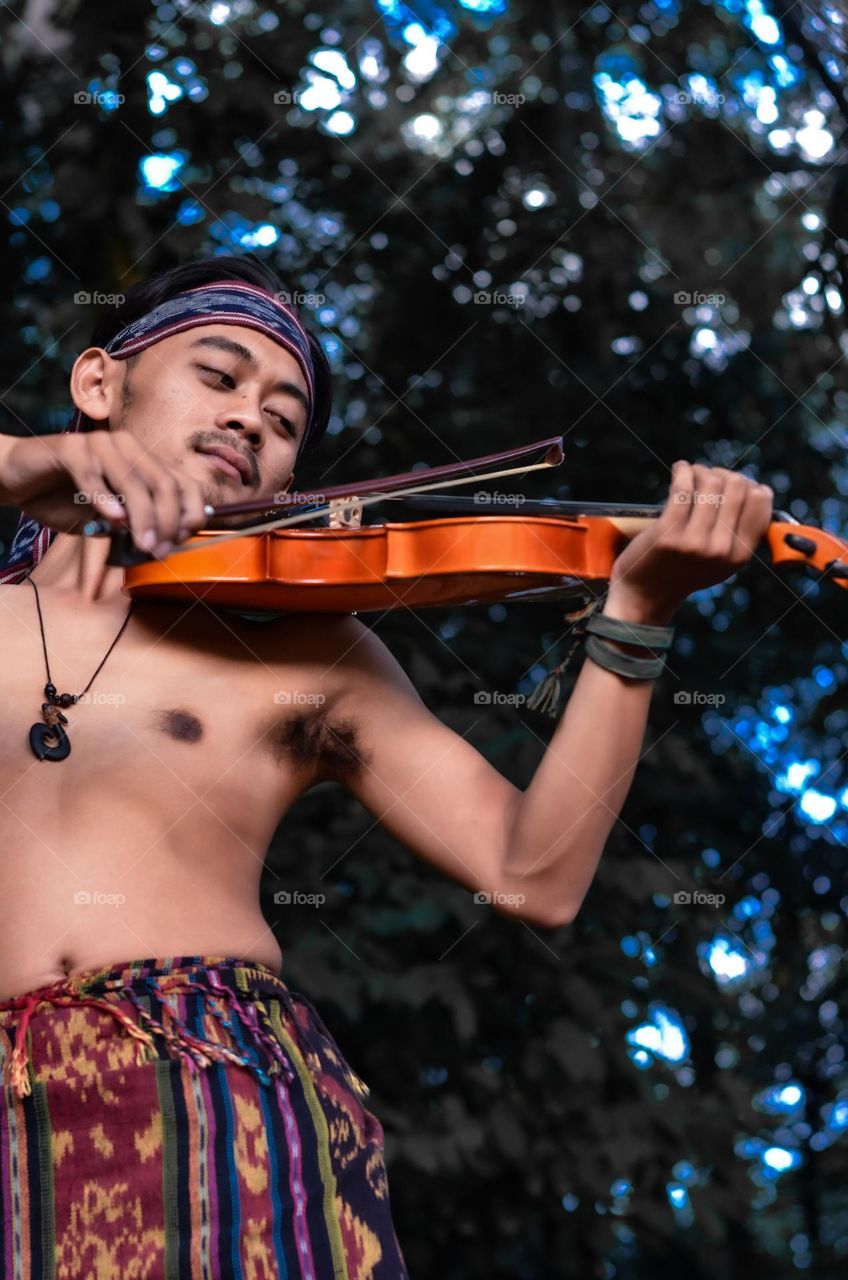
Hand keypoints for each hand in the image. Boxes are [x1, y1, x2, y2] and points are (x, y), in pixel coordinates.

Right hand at [0, 429, 208, 555]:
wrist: (19, 481)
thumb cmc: (65, 499)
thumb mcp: (108, 519)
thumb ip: (134, 525)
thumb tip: (162, 543)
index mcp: (144, 461)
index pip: (183, 484)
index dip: (189, 513)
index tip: (179, 542)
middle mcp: (127, 447)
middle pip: (163, 483)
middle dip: (166, 521)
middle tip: (157, 550)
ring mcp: (99, 444)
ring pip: (133, 480)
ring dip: (142, 516)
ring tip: (141, 544)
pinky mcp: (70, 448)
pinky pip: (93, 474)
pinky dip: (105, 498)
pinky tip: (112, 519)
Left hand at [605, 461, 774, 623]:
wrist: (646, 594)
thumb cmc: (682, 570)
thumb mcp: (720, 561)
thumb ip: (739, 533)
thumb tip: (755, 488)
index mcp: (740, 555)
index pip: (761, 501)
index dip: (748, 484)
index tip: (731, 483)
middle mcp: (721, 549)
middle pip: (738, 486)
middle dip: (722, 473)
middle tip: (706, 477)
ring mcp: (695, 542)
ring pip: (712, 482)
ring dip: (700, 470)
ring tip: (691, 474)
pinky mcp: (669, 533)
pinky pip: (683, 487)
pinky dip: (683, 470)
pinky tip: (680, 469)